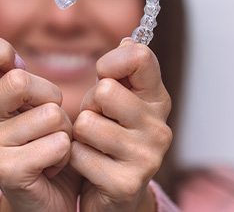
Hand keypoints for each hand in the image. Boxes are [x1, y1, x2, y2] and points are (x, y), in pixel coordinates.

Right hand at [0, 35, 79, 210]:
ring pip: (49, 113)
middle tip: (45, 118)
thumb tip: (0, 44)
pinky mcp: (7, 171)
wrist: (48, 197)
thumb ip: (14, 72)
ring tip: (50, 144)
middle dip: (49, 96)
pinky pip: (57, 142)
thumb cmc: (42, 141)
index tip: (15, 67)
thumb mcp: (28, 101)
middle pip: (20, 79)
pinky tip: (52, 165)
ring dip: (63, 129)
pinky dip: (66, 152)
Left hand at [70, 38, 171, 211]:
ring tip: (92, 144)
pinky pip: (78, 154)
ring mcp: (147, 157)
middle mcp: (159, 127)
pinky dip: (74, 159)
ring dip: (79, 135)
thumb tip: (128, 40)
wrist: (112, 193)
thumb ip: (121, 71)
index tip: (103, 75)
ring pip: (87, 124)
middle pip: (105, 91)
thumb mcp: (115, 100)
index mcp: (157, 100)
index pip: (140, 57)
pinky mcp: (126, 183)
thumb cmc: (109, 137)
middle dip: (90, 106)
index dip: (111, 61)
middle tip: (97, 121)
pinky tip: (89, 166)